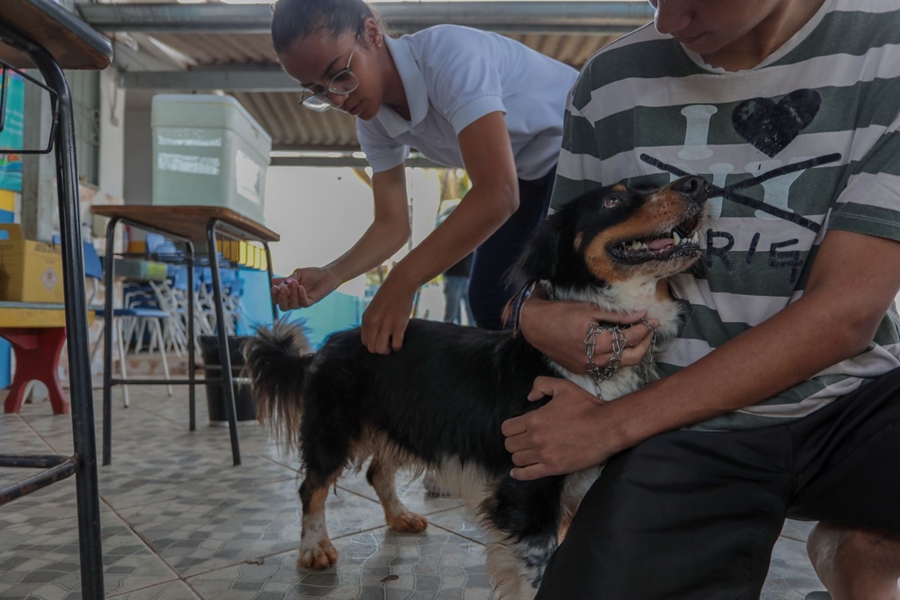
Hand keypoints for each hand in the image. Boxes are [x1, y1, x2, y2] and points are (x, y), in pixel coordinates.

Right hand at [271, 267, 339, 311]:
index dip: (274, 296)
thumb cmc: (311, 274)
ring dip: (292, 294)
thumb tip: (273, 281)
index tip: (274, 288)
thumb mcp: (297, 274)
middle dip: (281, 298)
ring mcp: (302, 301)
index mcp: (288, 293)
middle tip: (282, 288)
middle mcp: (294, 299)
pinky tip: (301, 287)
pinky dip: (301, 295)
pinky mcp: (311, 301)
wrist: (326, 274)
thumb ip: (287, 279)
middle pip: (283, 306)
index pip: (277, 299)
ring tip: (295, 283)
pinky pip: (304, 303)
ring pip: (293, 305)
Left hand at [360, 273, 416, 353]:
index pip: (365, 342)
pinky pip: (396, 345)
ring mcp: (386, 325)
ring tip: (393, 344)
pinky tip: (400, 340)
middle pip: (372, 348)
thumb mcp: (374, 308)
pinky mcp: (399, 325)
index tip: (381, 340)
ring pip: (381, 350)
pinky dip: (398, 347)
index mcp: (366, 319)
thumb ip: (371, 322)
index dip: (373, 344)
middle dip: (380, 350)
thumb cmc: (388, 296)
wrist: (400, 283)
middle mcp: (374, 323)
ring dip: (388, 350)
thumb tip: (374, 337)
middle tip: (388, 344)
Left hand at [502, 376, 629, 479]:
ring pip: (517, 459)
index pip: (507, 428)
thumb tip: (530, 396)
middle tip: (523, 439)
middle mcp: (535, 438)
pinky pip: (528, 475)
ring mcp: (543, 455)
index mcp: (534, 419)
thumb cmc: (586, 406)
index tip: (517, 428)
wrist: (606, 428)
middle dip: (514, 441)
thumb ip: (541, 385)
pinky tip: (516, 472)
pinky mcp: (553, 468)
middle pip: (509, 444)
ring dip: (519, 455)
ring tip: (526, 452)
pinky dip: (519, 474)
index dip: (510, 428)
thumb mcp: (563, 387)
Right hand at [519, 295, 656, 373]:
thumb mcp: (589, 309)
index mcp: (595, 342)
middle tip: (649, 330)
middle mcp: (592, 359)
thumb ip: (617, 315)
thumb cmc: (560, 313)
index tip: (653, 320)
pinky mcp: (581, 370)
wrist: (534, 326)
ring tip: (637, 336)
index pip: (629, 338)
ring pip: (620, 365)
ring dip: (632, 351)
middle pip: (631, 358)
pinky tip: (617, 345)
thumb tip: (640, 314)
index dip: (644, 329)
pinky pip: (605, 366)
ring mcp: (586, 368)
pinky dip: (616, 357)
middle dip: (645, 344)